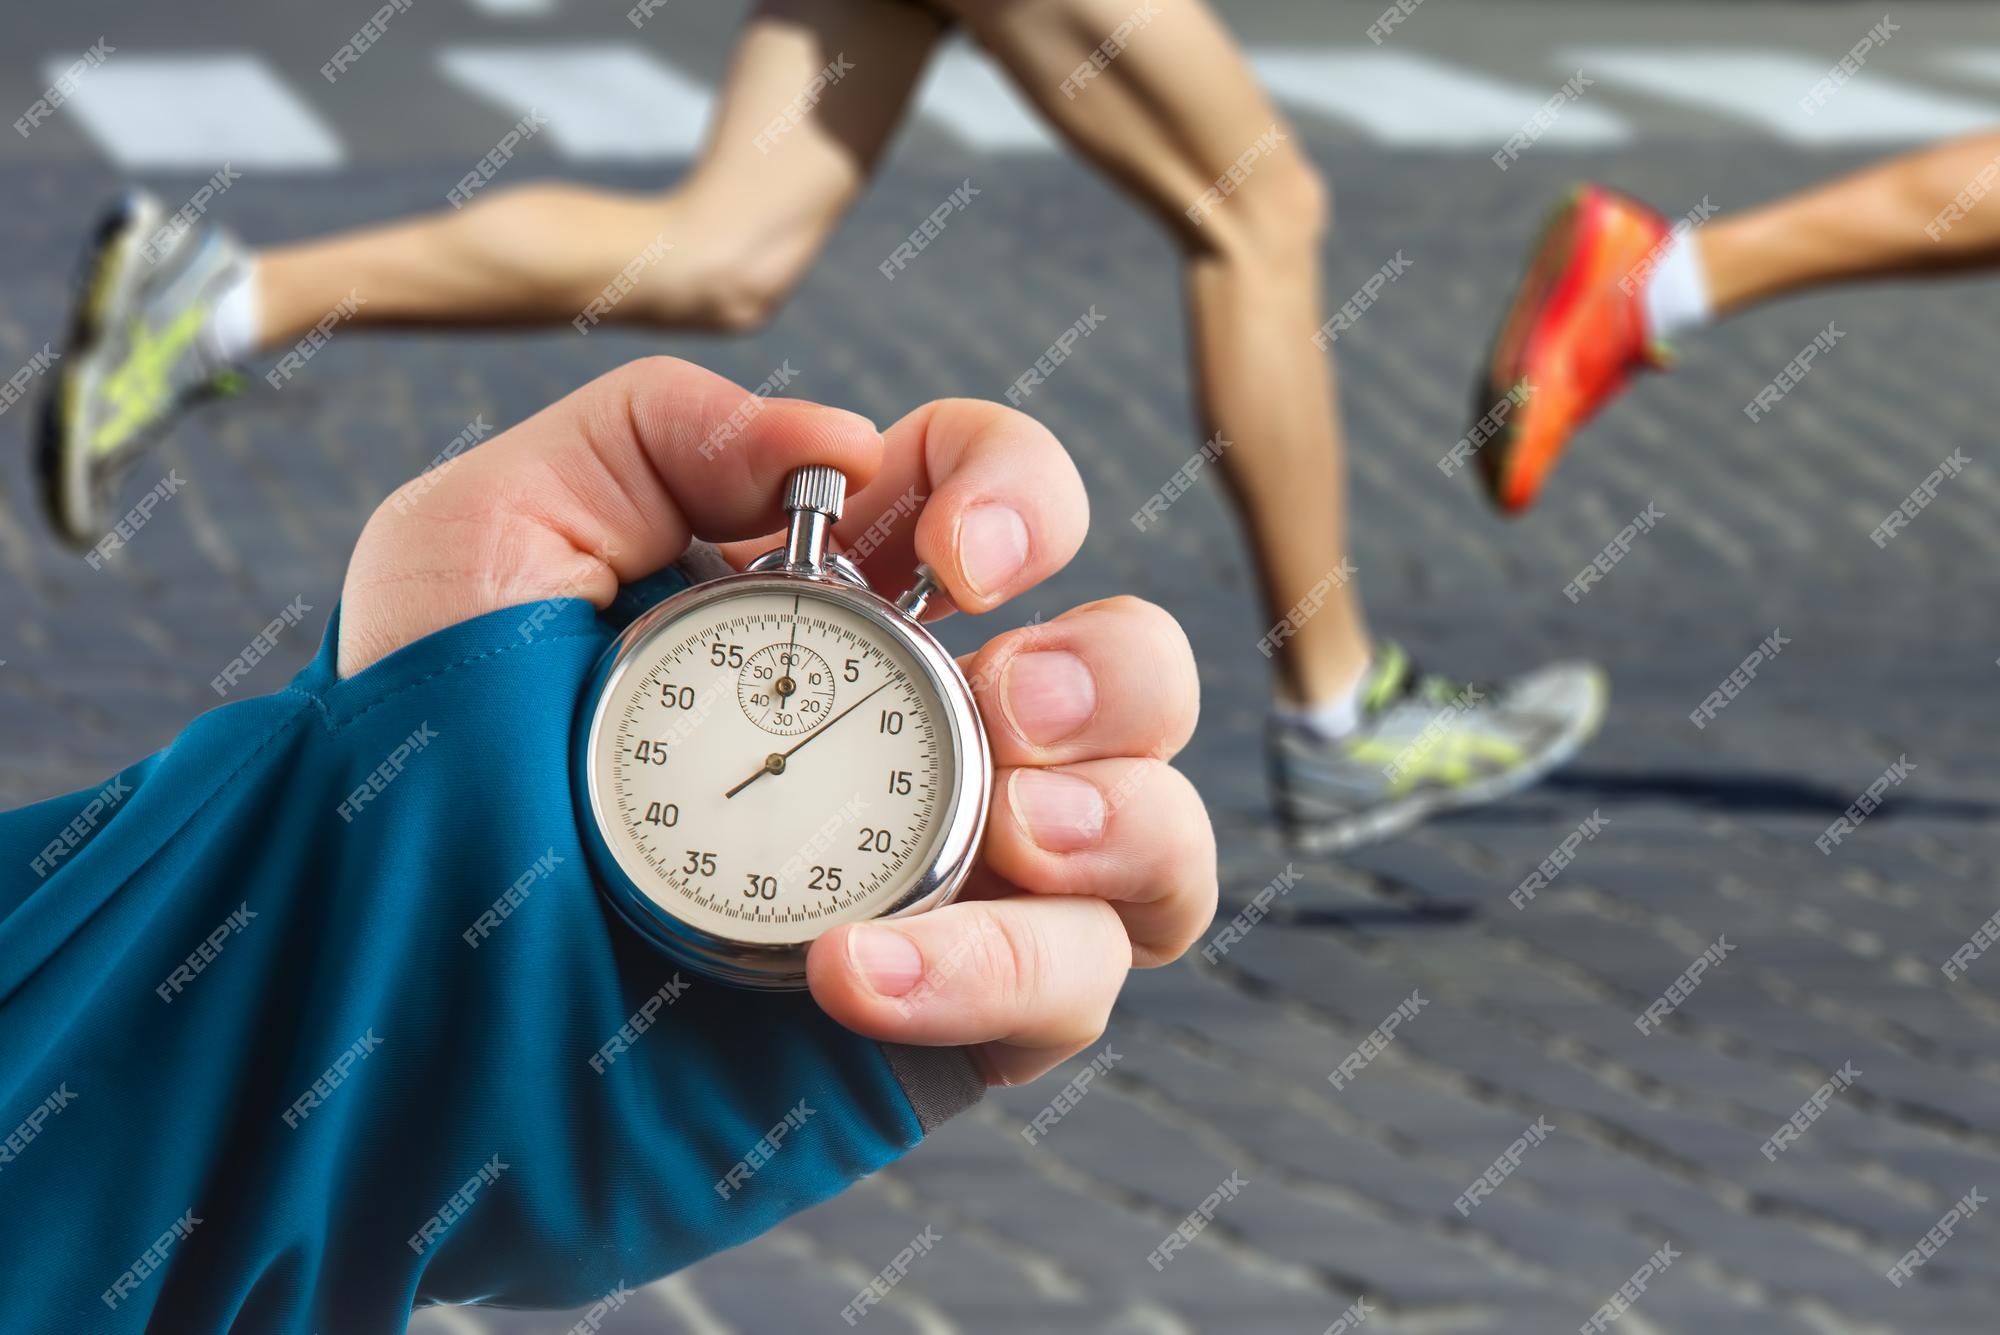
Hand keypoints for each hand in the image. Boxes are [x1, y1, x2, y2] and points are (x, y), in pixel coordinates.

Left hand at [341, 356, 1215, 1086]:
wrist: (375, 992)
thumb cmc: (417, 759)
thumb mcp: (492, 536)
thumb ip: (652, 431)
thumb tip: (834, 445)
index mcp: (840, 610)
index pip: (1000, 503)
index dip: (1020, 495)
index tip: (951, 554)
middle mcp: (922, 738)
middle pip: (1131, 673)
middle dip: (1113, 672)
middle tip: (1008, 704)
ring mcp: (949, 882)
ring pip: (1155, 840)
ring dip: (1123, 819)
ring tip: (1017, 828)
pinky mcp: (945, 1022)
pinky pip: (1068, 990)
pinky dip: (999, 970)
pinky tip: (852, 972)